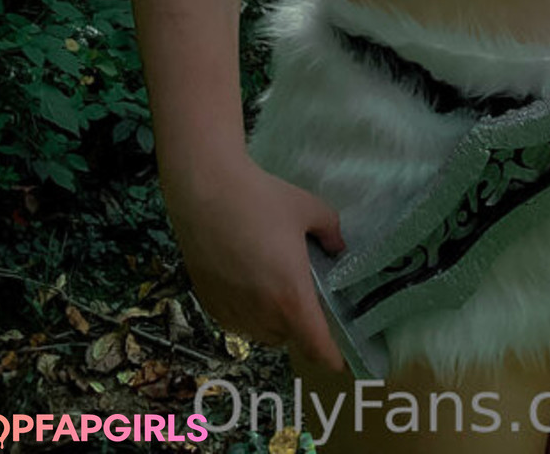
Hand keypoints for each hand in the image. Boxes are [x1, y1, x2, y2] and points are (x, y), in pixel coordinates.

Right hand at [164, 155, 348, 373]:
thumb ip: (331, 232)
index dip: (333, 358)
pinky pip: (238, 322)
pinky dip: (249, 312)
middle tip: (306, 293)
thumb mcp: (309, 209)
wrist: (206, 191)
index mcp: (291, 298)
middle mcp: (262, 315)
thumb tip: (338, 247)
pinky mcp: (210, 305)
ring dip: (275, 319)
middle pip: (290, 338)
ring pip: (262, 332)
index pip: (317, 348)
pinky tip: (248, 280)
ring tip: (274, 282)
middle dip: (302, 324)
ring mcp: (233, 313)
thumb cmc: (262, 199)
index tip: (343, 357)